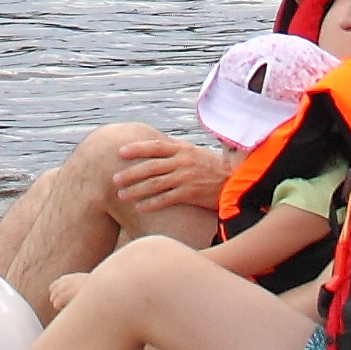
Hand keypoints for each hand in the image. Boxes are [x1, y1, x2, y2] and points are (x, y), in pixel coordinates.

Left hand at [104, 129, 231, 217]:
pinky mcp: (191, 194)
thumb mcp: (197, 152)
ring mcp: (186, 178)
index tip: (120, 151)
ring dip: (136, 190)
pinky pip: (166, 199)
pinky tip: (139, 207)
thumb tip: (160, 142)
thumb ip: (178, 148)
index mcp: (183, 149)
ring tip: (121, 195)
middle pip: (151, 166)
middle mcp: (183, 162)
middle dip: (130, 173)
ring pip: (155, 184)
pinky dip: (151, 203)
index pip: (155, 146)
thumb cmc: (214, 167)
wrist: (235, 182)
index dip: (137, 149)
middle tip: (114, 178)